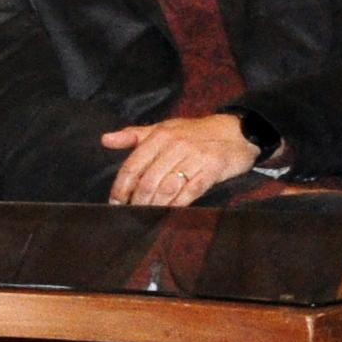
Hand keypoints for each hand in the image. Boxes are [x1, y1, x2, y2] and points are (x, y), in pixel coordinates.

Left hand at [100, 114, 258, 206]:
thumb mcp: (163, 128)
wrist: (237, 131)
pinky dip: (178, 204)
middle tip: (133, 211)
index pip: (133, 165)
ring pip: (168, 187)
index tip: (115, 201)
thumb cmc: (195, 133)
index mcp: (160, 136)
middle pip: (149, 180)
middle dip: (138, 200)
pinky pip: (191, 191)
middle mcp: (176, 146)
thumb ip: (133, 136)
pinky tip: (170, 210)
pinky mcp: (213, 168)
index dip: (121, 187)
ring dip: (155, 204)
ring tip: (148, 213)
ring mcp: (195, 157)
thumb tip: (105, 140)